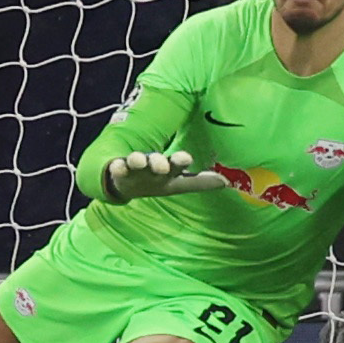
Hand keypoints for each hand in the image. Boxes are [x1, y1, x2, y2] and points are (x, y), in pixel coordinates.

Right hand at [100, 149, 232, 201]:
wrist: (126, 183)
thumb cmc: (156, 182)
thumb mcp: (176, 184)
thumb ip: (199, 183)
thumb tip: (226, 182)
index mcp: (167, 168)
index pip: (176, 163)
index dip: (181, 160)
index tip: (186, 158)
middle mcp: (152, 164)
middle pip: (156, 160)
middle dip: (159, 161)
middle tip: (161, 164)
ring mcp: (134, 166)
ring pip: (136, 160)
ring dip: (138, 159)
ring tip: (138, 160)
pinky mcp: (118, 170)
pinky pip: (116, 167)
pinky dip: (117, 167)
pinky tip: (118, 167)